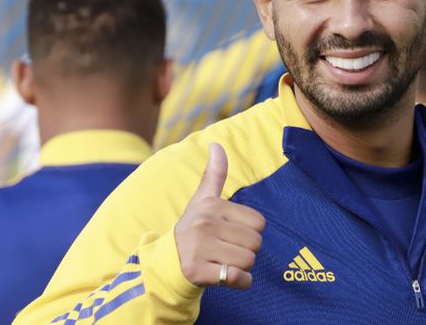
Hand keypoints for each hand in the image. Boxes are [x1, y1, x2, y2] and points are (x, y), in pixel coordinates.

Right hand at [175, 142, 265, 288]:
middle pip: (255, 243)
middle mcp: (204, 225)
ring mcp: (199, 249)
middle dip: (246, 250)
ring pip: (248, 261)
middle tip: (227, 250)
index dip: (250, 231)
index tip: (231, 233)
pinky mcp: (197, 272)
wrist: (166, 262)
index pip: (259, 222)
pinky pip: (238, 279)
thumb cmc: (193, 229)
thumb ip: (214, 174)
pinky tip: (227, 278)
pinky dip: (240, 283)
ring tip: (225, 262)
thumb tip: (216, 144)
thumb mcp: (202, 200)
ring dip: (242, 267)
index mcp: (211, 207)